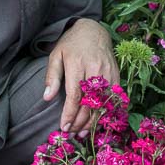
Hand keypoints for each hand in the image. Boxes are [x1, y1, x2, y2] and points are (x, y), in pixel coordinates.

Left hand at [42, 19, 119, 135]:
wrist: (94, 30)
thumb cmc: (71, 44)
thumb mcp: (56, 55)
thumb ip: (52, 77)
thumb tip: (47, 98)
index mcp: (78, 64)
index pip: (75, 95)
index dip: (70, 114)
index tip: (63, 127)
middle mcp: (96, 70)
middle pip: (90, 103)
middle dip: (80, 122)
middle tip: (71, 133)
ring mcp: (109, 73)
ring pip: (103, 104)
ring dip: (93, 122)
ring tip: (82, 133)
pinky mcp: (117, 76)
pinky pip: (113, 100)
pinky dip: (105, 113)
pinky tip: (97, 123)